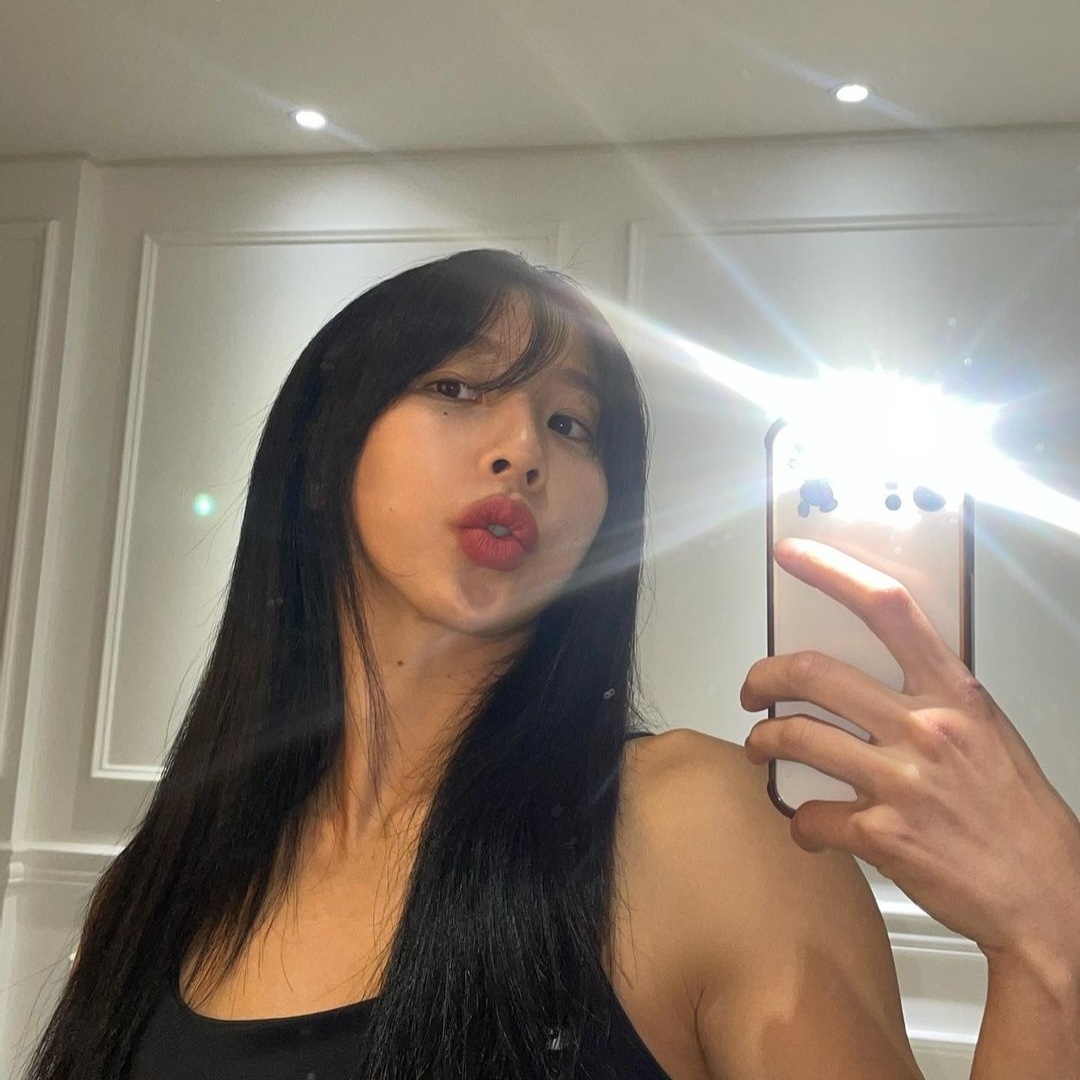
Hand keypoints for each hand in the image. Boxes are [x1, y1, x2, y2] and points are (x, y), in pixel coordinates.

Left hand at [741, 537, 1079, 968]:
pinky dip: (799, 821)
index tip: (793, 555)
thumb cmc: (1016, 815)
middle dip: (764, 676)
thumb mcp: (986, 733)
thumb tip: (871, 676)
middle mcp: (925, 729)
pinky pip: (810, 814)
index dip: (832, 572)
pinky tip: (808, 825)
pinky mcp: (883, 834)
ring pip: (796, 738)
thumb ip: (930, 698)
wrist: (1046, 897)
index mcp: (955, 695)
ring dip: (764, 742)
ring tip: (762, 748)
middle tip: (754, 689)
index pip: (888, 608)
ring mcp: (902, 781)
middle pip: (814, 673)